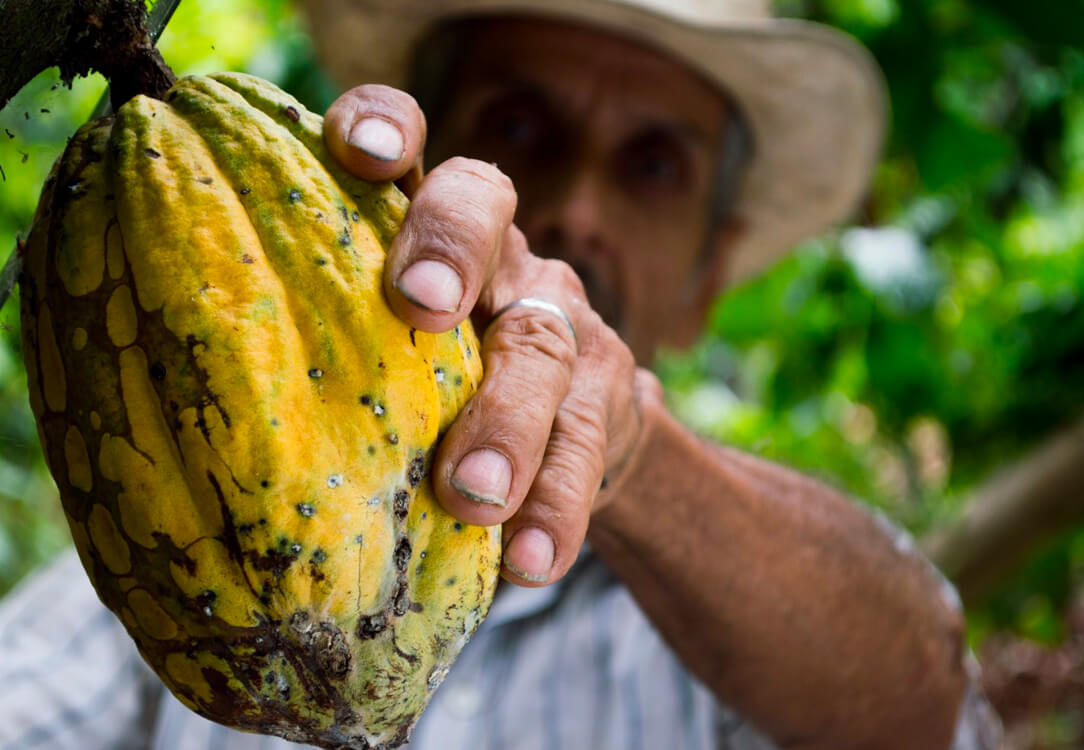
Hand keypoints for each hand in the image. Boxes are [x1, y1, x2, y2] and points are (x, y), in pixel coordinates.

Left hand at [324, 85, 650, 585]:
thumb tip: (181, 420)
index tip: (356, 151)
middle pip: (485, 209)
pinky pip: (588, 447)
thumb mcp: (382, 354)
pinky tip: (530, 562)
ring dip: (508, 421)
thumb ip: (325, 349)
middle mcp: (499, 256)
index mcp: (425, 229)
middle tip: (419, 306)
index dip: (386, 126)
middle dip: (451, 248)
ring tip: (474, 497)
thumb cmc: (435, 393)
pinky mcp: (608, 399)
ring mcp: (562, 322)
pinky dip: (556, 507)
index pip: (410, 144)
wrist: (573, 437)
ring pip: (543, 346)